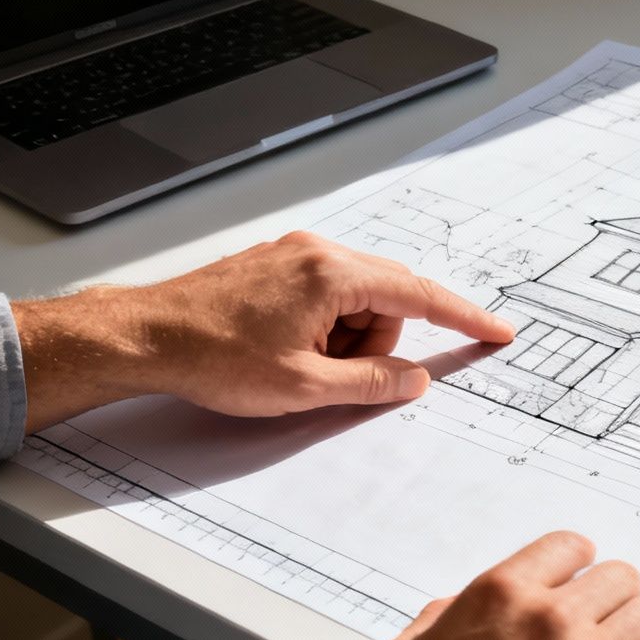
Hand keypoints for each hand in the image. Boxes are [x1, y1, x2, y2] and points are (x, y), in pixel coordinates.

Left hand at [11, 232, 513, 430]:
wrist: (144, 337)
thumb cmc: (212, 356)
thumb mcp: (304, 387)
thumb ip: (372, 382)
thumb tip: (413, 380)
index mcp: (333, 274)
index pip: (419, 296)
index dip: (463, 318)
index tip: (496, 331)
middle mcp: (319, 252)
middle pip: (388, 299)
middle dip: (376, 344)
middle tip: (335, 376)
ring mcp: (295, 254)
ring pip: (357, 300)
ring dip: (345, 338)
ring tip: (297, 364)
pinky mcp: (276, 265)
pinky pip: (327, 295)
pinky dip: (324, 326)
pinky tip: (288, 349)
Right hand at [302, 531, 639, 639]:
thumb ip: (447, 618)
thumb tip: (465, 609)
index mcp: (499, 596)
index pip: (569, 547)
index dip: (574, 569)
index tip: (580, 581)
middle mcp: (550, 621)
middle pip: (620, 579)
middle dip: (608, 603)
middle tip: (597, 628)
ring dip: (636, 636)